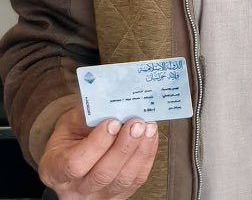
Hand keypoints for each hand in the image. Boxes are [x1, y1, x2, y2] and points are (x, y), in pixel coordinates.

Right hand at [38, 106, 158, 198]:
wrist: (74, 150)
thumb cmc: (72, 134)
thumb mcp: (71, 121)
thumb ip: (90, 116)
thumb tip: (116, 106)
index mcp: (56, 169)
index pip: (76, 164)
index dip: (97, 144)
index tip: (113, 123)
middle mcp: (75, 190)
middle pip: (103, 174)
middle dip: (123, 147)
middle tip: (136, 123)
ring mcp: (98, 196)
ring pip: (122, 180)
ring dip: (139, 152)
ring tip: (147, 128)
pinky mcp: (118, 195)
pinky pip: (136, 180)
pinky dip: (146, 157)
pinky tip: (150, 137)